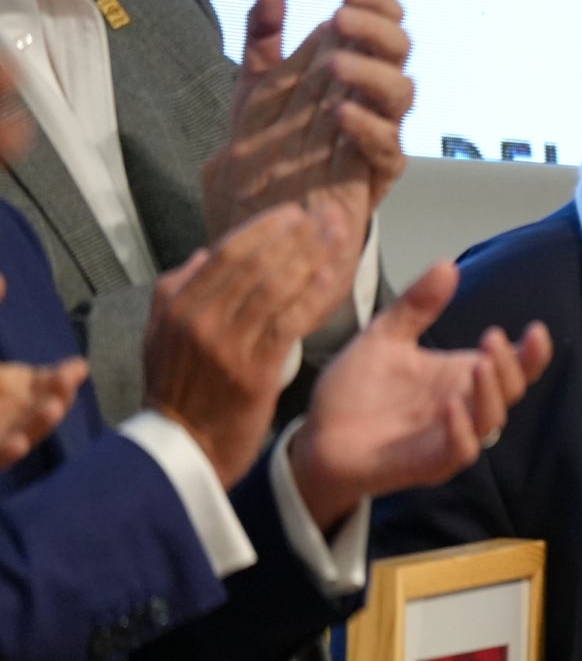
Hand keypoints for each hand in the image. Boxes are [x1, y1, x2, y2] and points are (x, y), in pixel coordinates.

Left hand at [0, 277, 85, 465]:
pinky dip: (8, 452)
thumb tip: (0, 280)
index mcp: (8, 386)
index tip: (78, 366)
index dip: (61, 376)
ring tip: (54, 408)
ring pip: (23, 433)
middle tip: (68, 380)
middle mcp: (6, 411)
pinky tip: (17, 444)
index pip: (43, 382)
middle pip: (39, 406)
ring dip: (40, 424)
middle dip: (56, 394)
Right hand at [142, 205, 342, 485]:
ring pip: (274, 287)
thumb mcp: (161, 335)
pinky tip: (334, 275)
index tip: (296, 211)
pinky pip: (289, 322)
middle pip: (255, 262)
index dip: (264, 227)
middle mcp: (198, 318)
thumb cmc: (180, 390)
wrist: (185, 448)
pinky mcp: (253, 371)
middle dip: (297, 235)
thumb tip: (206, 253)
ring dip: (312, 256)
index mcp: (175, 304)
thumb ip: (178, 290)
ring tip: (340, 235)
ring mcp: (225, 344)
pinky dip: (312, 295)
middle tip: (331, 215)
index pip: (225, 251)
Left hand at [201, 0, 414, 307]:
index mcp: (346, 74)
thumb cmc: (261, 161)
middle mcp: (367, 101)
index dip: (373, 2)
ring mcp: (374, 138)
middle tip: (341, 19)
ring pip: (403, 94)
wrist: (255, 227)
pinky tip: (338, 114)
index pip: (379, 25)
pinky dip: (366, 126)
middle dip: (376, 27)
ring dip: (371, 72)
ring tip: (334, 66)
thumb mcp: (252, 93)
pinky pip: (388, 149)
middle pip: (400, 51)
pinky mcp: (372, 178)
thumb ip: (262, 41)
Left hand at [286, 260, 554, 531]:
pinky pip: (459, 451)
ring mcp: (450, 437)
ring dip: (490, 393)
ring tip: (480, 364)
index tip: (535, 328)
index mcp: (460, 377)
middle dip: (510, 364)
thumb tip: (448, 264)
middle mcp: (464, 407)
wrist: (317, 437)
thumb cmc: (356, 392)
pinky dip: (461, 431)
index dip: (532, 352)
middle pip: (511, 390)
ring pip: (491, 420)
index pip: (513, 367)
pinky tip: (451, 407)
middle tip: (491, 337)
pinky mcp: (429, 464)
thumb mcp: (385, 337)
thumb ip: (416, 306)